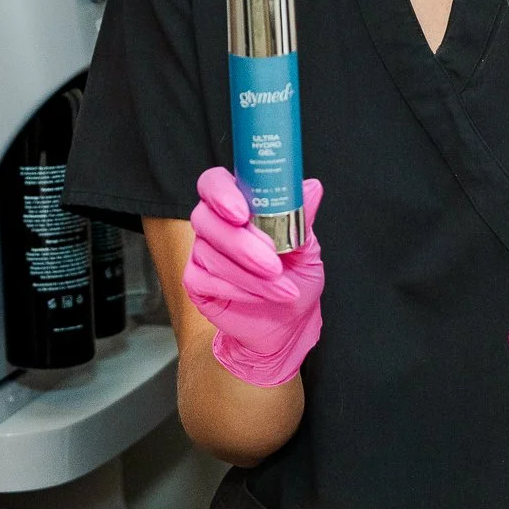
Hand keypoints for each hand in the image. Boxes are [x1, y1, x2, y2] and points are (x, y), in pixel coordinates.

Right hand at [184, 168, 322, 386]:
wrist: (288, 325)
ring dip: (250, 274)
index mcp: (239, 204)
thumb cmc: (296, 278)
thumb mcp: (307, 248)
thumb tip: (312, 187)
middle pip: (206, 218)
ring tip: (282, 288)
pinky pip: (205, 280)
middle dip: (242, 244)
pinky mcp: (196, 281)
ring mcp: (201, 252)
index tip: (241, 212)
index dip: (221, 193)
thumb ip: (302, 217)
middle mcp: (215, 224)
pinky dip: (237, 289)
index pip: (214, 183)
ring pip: (210, 253)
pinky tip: (260, 297)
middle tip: (273, 263)